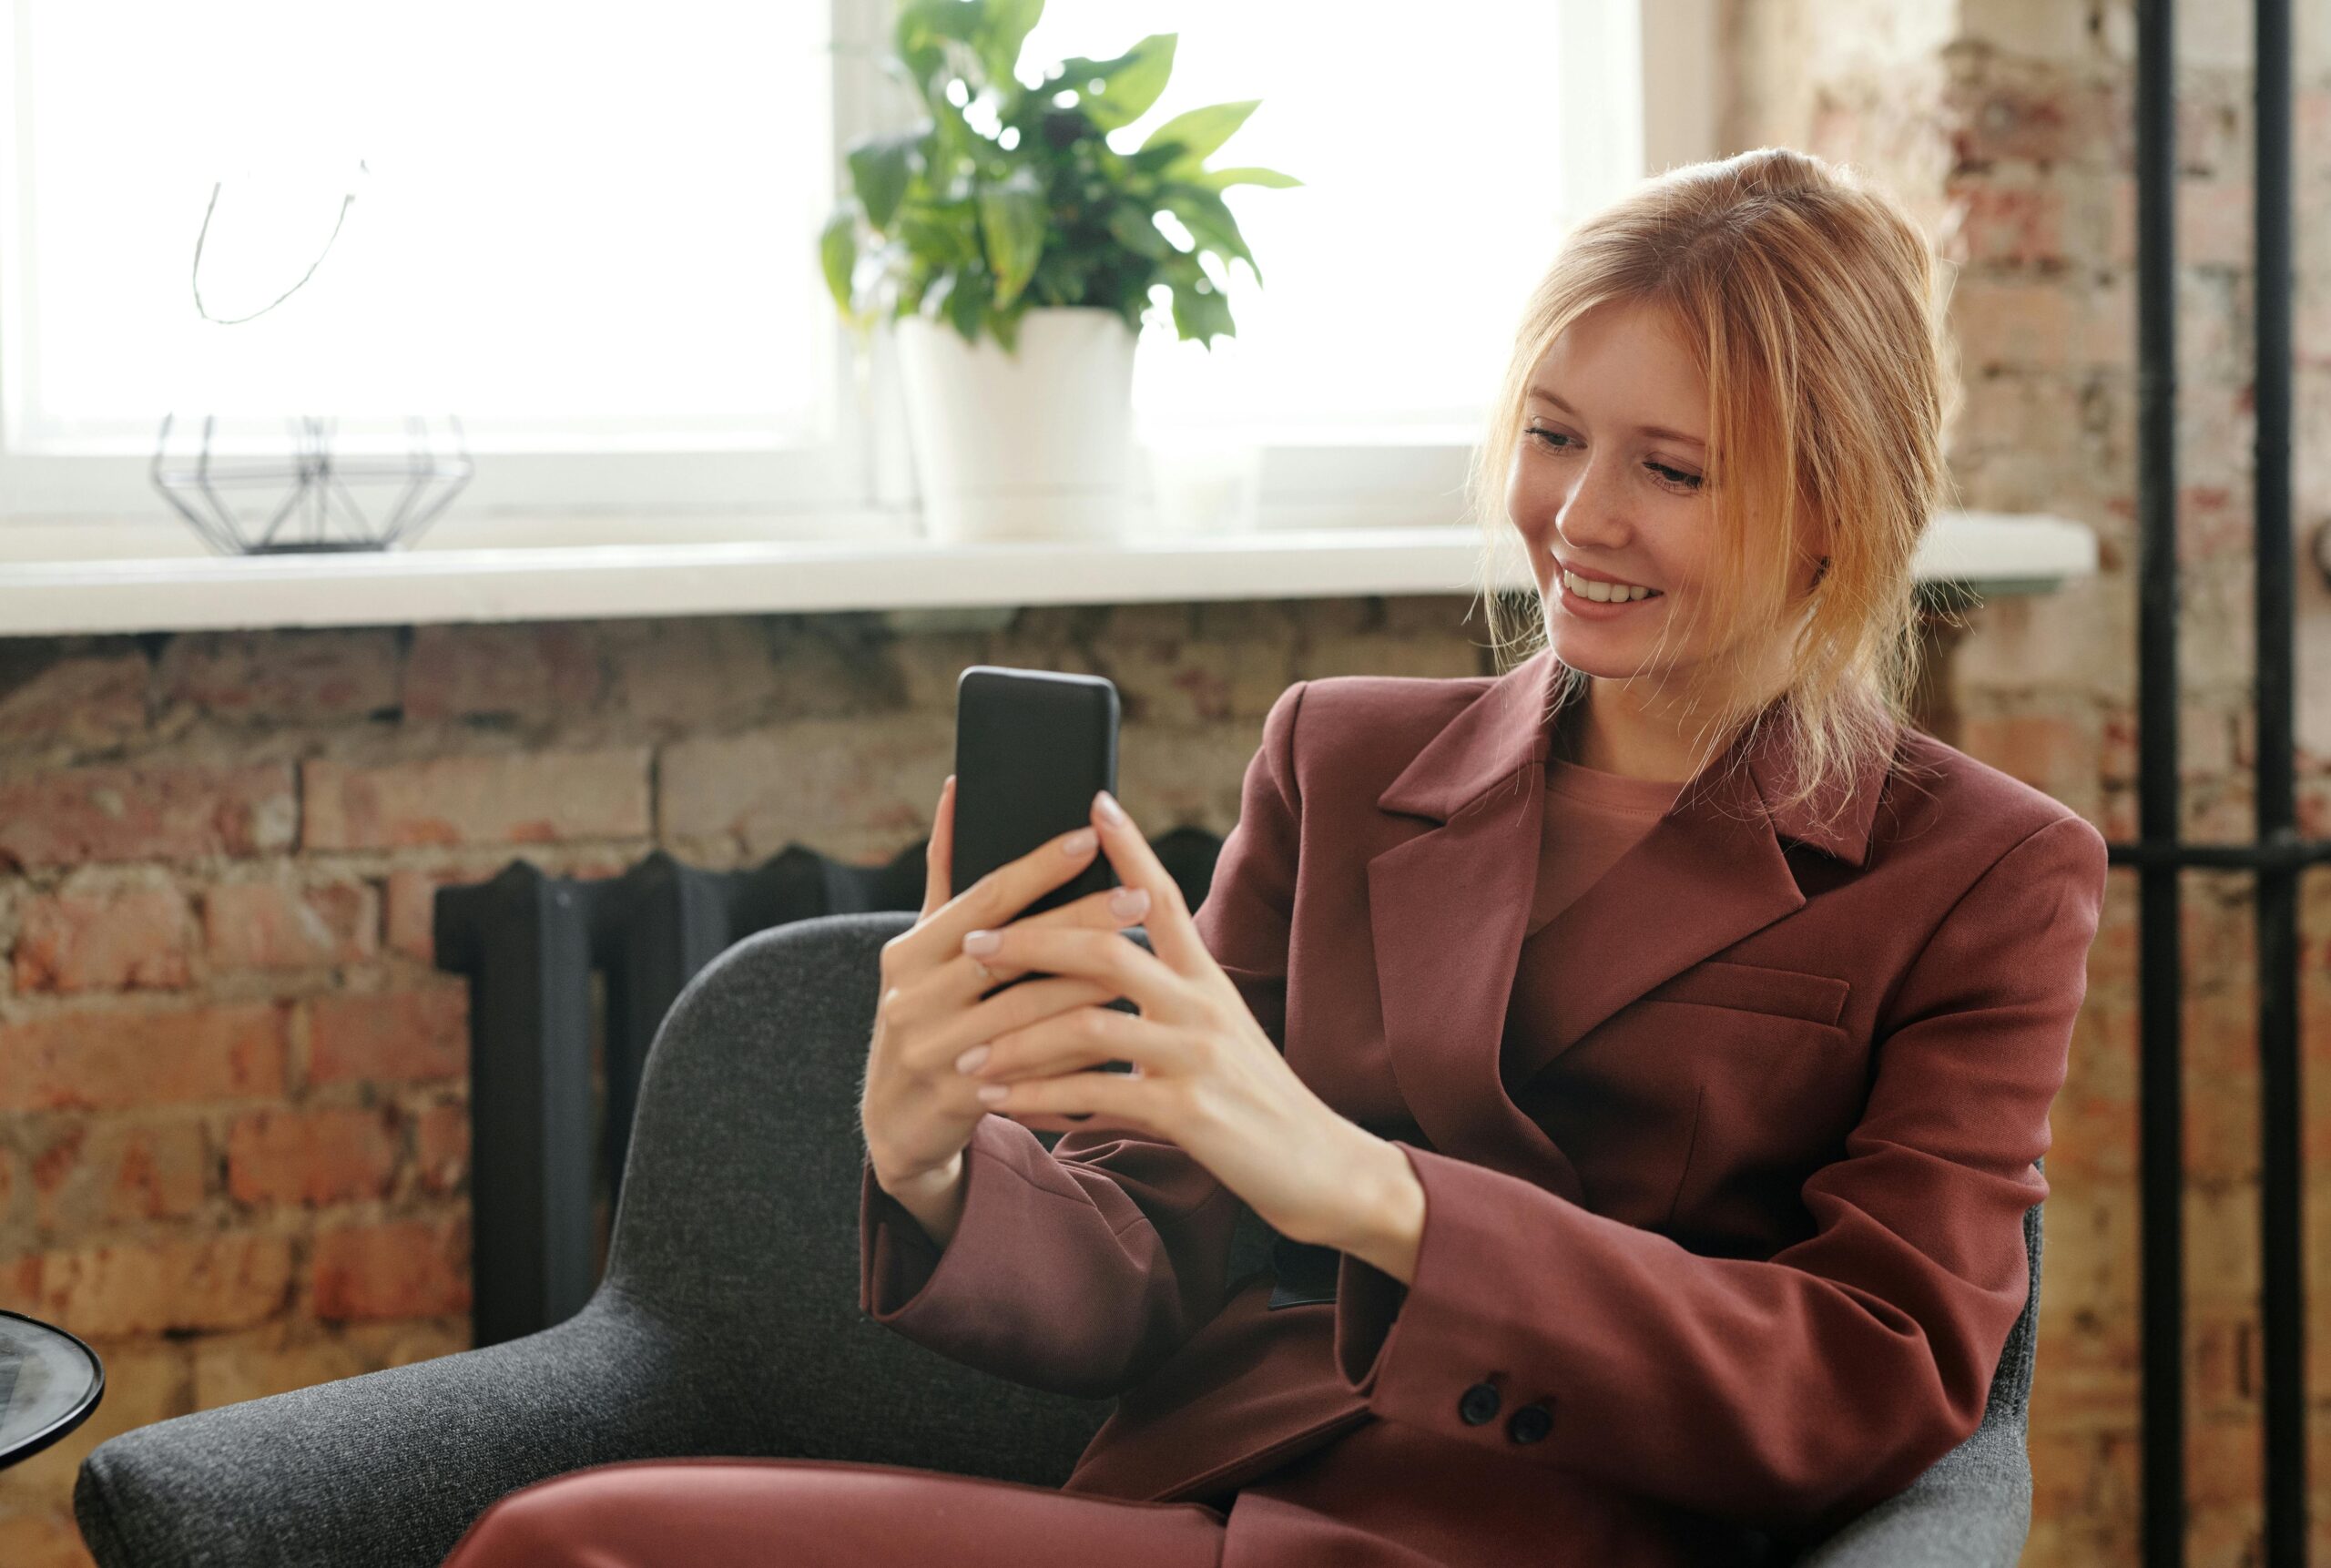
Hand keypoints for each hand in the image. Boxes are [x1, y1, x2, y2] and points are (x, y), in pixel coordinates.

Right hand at [859, 775, 1154, 1196]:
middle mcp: (914, 996)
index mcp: (910, 952)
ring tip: (1140, 963)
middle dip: (1080, 921)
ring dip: (1087, 986)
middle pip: (1012, 950)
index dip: (1039, 866)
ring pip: (1025, 1010)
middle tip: (1139, 897)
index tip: (1092, 837)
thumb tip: (960, 790)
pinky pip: (1031, 1068)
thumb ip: (946, 876)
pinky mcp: (958, 1096)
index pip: (985, 897)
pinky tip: (1117, 1032)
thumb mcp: (923, 952)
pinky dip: (1076, 1049)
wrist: (895, 1123)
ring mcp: (933, 1049)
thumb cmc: (927, 1017)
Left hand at [950, 788, 1391, 1250]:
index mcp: (1208, 979)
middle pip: (1107, 950)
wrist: (1323, 1167)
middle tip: (974, 942)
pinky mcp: (1188, 1112)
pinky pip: (1096, 1095)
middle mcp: (1203, 1005)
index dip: (1130, 848)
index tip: (1094, 803)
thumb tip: (1109, 968)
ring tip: (968, 1056)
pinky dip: (1041, 1100)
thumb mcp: (1220, 1031)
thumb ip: (1171, 998)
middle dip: (1032, 943)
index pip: (1164, 897)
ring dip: (1018, 1041)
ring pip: (1089, 1026)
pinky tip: (1002, 1106)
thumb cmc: (1256, 1098)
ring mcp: (1196, 1057)